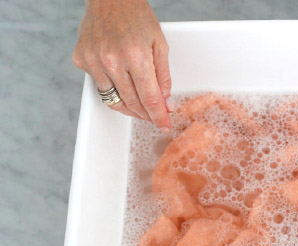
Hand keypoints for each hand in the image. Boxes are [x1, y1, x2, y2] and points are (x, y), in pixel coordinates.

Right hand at [72, 0, 171, 131]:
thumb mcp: (159, 44)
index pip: (150, 98)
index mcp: (135, 56)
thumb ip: (163, 77)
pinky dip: (113, 90)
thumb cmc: (137, 17)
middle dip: (147, 115)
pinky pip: (100, 86)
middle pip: (132, 103)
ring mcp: (93, 61)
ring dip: (130, 108)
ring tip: (141, 108)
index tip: (164, 126)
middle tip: (155, 117)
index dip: (159, 116)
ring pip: (114, 100)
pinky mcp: (81, 60)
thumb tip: (165, 104)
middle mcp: (111, 61)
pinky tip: (121, 83)